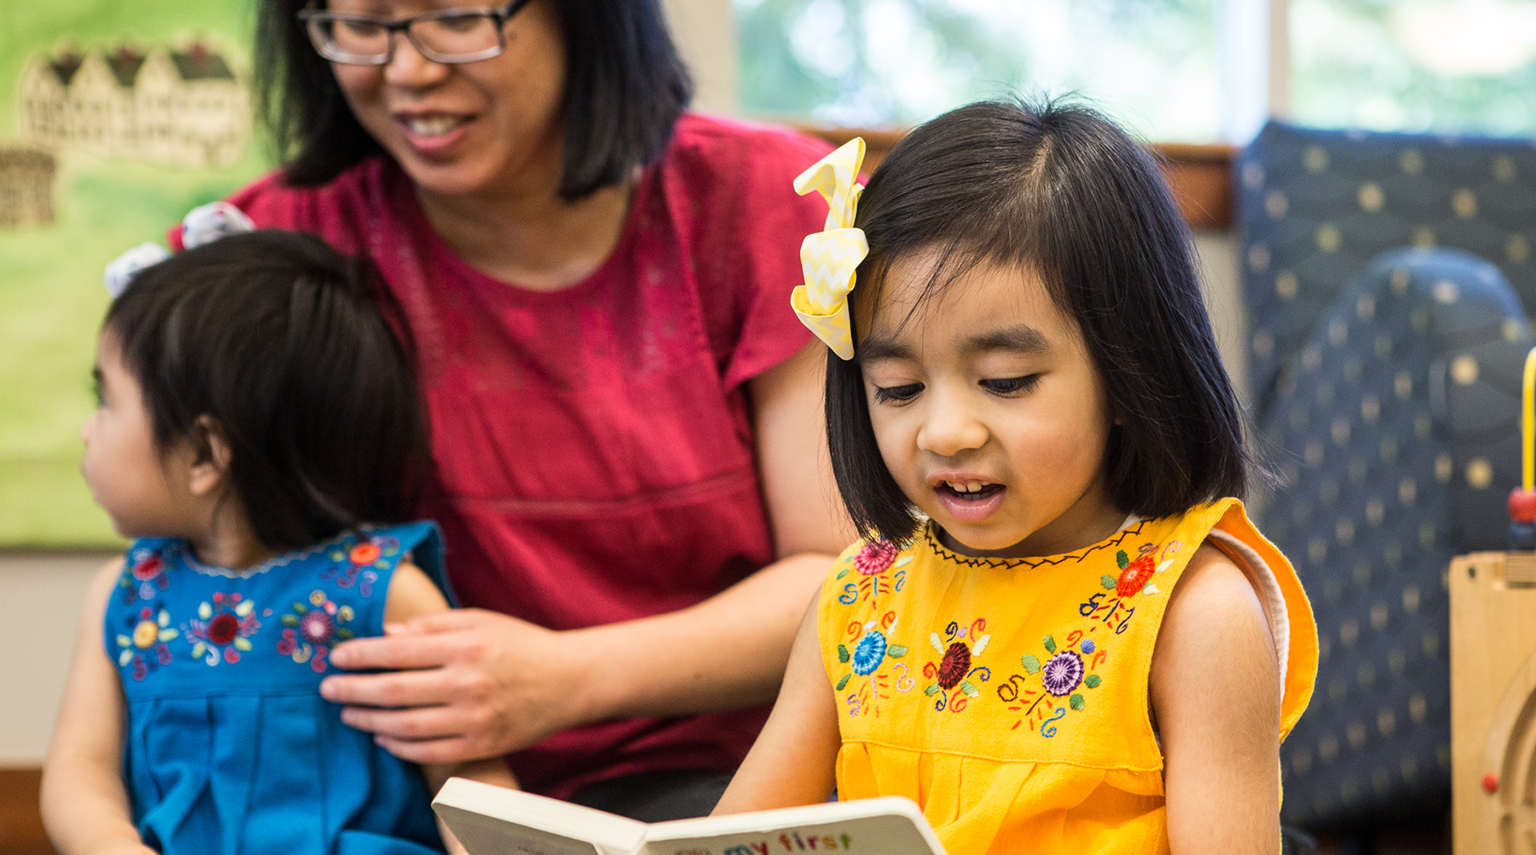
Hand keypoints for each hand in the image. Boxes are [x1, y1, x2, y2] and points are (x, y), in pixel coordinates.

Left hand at [320, 609, 594, 764]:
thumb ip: (433, 626)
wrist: (569, 681)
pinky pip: (429, 751)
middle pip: (394, 690)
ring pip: (406, 725)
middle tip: (328, 689)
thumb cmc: (521, 644)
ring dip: (370, 721)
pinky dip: (400, 747)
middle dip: (353, 690)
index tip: (336, 657)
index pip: (398, 651)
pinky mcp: (482, 744)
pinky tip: (384, 737)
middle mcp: (468, 682)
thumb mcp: (480, 621)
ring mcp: (475, 718)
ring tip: (349, 715)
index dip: (361, 655)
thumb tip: (387, 635)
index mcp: (466, 646)